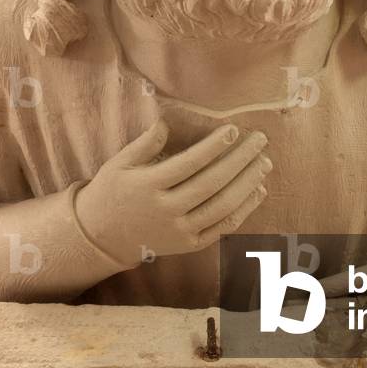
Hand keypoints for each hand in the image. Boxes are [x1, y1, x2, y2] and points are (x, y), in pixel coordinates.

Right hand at [75, 119, 270, 266]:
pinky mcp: (188, 245)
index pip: (189, 164)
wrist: (102, 237)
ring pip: (221, 207)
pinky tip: (258, 191)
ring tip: (264, 163)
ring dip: (247, 184)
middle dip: (239, 160)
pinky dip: (243, 210)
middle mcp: (165, 210)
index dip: (213, 147)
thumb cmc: (112, 191)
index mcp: (148, 186)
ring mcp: (179, 231)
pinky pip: (221, 228)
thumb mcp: (119, 163)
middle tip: (260, 140)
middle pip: (211, 183)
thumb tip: (167, 122)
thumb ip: (145, 143)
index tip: (234, 129)